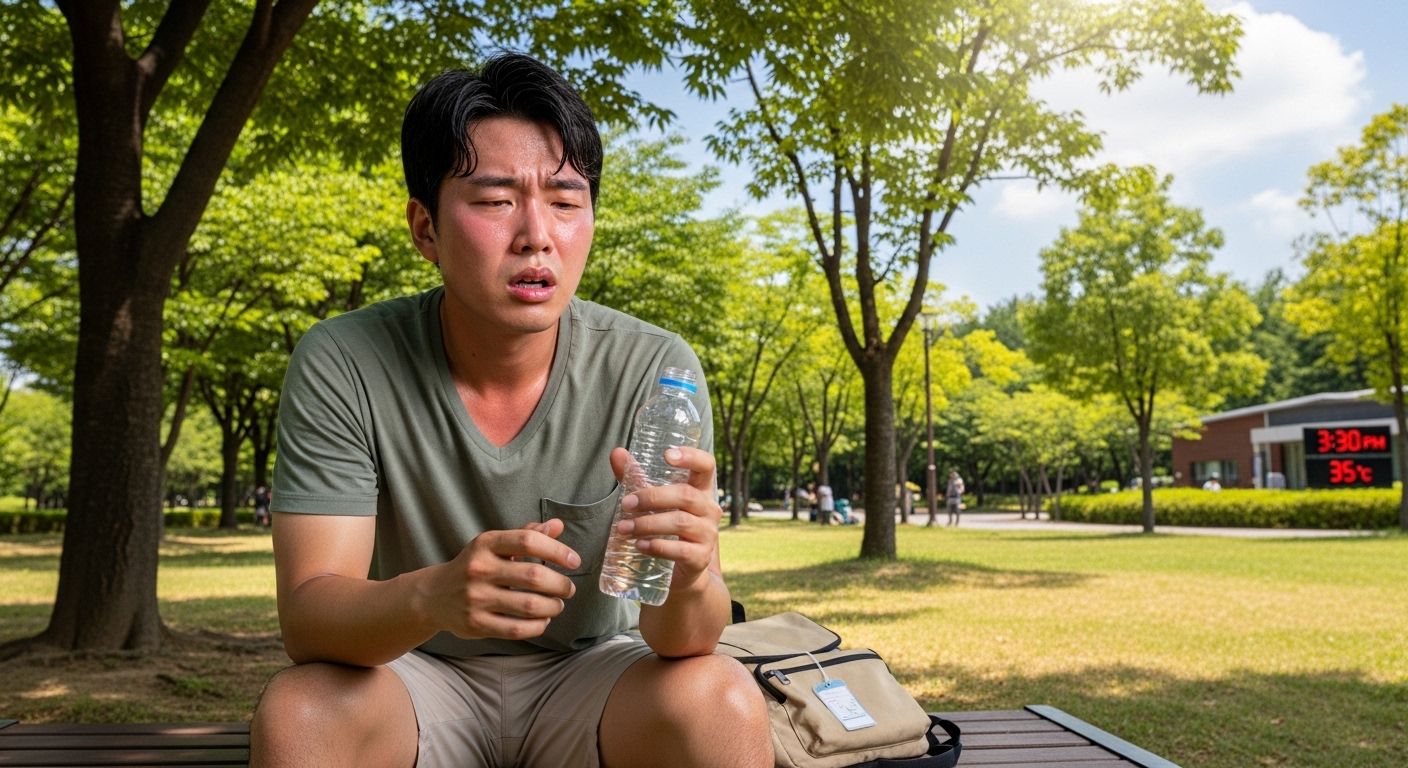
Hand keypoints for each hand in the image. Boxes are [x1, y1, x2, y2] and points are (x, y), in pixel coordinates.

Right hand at [417, 519, 579, 640]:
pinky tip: (543, 620)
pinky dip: (537, 626)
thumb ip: (526, 534)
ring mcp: (476, 598)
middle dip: (560, 584)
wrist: (434, 596)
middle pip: (534, 576)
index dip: (557, 550)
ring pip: (529, 606)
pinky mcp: (475, 624)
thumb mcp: (495, 545)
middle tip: (569, 589)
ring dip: (553, 606)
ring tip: (558, 604)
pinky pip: (516, 629)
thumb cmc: (475, 566)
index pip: (528, 541)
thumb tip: (557, 525)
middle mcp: (479, 569)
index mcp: (486, 544)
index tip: (574, 561)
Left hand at [609, 446, 720, 594]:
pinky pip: (681, 550)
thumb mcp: (654, 501)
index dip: (691, 457)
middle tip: (626, 504)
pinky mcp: (700, 557)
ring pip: (681, 523)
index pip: (706, 466)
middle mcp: (709, 509)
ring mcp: (708, 534)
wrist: (683, 570)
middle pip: (686, 495)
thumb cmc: (667, 527)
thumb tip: (617, 453)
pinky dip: (658, 547)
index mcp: (700, 490)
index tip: (667, 454)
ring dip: (649, 524)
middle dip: (653, 498)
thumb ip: (636, 478)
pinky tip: (640, 545)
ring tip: (624, 528)